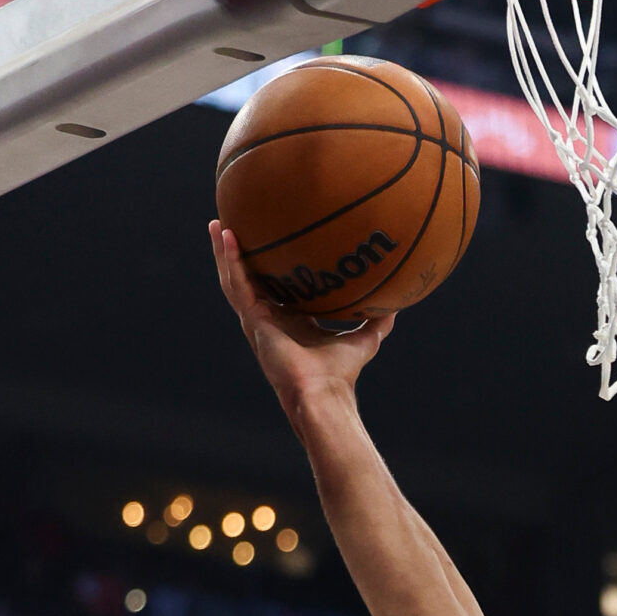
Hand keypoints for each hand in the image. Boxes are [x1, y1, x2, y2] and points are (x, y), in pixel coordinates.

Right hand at [210, 220, 394, 422]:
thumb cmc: (342, 373)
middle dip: (238, 255)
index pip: (275, 288)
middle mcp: (269, 320)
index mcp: (290, 322)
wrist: (324, 391)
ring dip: (224, 252)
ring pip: (234, 280)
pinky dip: (230, 261)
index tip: (269, 242)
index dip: (270, 268)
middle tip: (231, 225)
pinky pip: (237, 285)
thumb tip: (398, 304)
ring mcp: (257, 321)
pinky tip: (227, 237)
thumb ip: (378, 321)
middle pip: (248, 280)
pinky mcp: (252, 321)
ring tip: (218, 224)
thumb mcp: (366, 338)